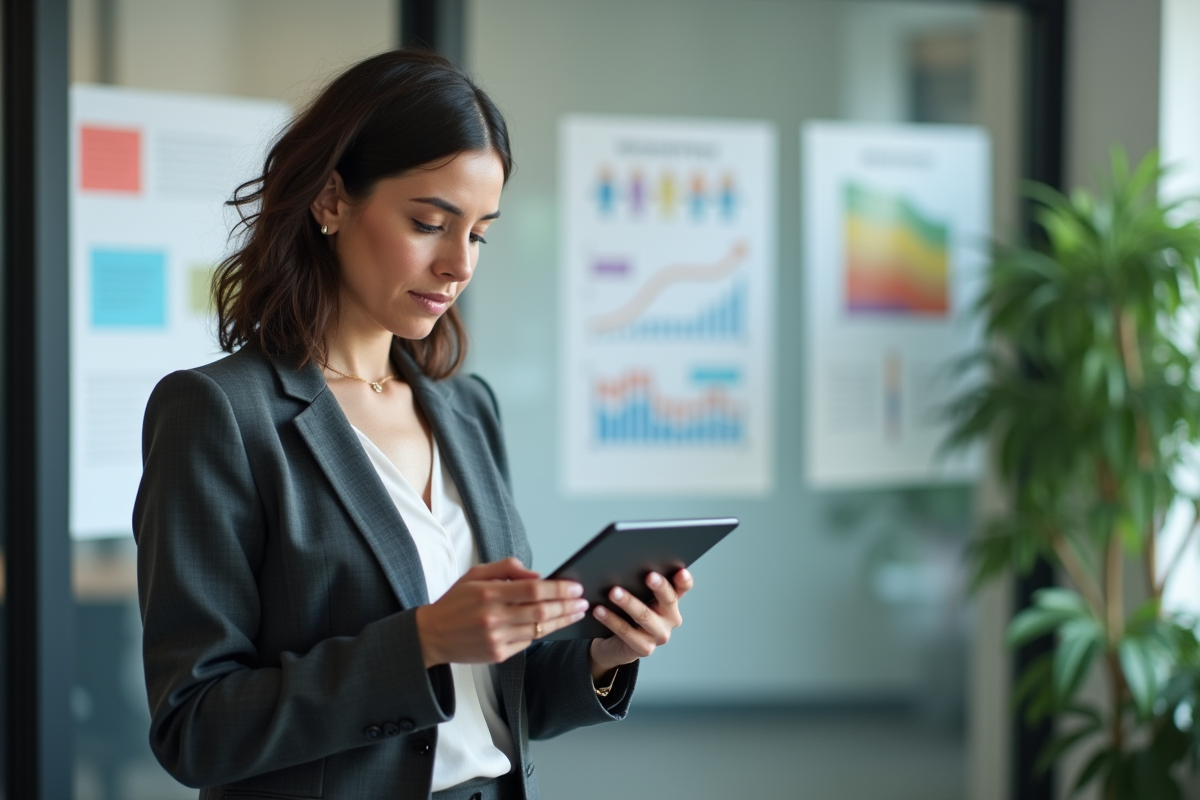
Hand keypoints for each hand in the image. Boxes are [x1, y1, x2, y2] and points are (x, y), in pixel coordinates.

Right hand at [415, 558, 587, 666]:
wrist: (431, 636)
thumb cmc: (455, 602)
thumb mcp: (475, 574)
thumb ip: (506, 568)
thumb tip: (536, 574)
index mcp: (488, 593)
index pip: (533, 589)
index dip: (558, 588)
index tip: (575, 587)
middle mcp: (493, 617)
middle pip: (541, 612)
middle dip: (567, 606)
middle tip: (583, 601)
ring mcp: (496, 638)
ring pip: (539, 630)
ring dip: (562, 621)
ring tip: (577, 612)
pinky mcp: (498, 655)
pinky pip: (527, 643)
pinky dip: (543, 633)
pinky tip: (554, 625)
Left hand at [588, 568, 692, 680]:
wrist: (615, 643)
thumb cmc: (627, 612)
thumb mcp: (637, 595)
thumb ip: (638, 581)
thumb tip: (625, 563)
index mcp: (671, 600)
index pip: (683, 587)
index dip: (684, 580)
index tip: (680, 572)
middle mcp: (670, 618)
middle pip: (668, 600)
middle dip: (659, 587)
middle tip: (648, 575)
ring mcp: (659, 635)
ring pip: (645, 616)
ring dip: (628, 602)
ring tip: (613, 592)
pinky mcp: (644, 648)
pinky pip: (626, 632)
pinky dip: (611, 620)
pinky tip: (599, 610)